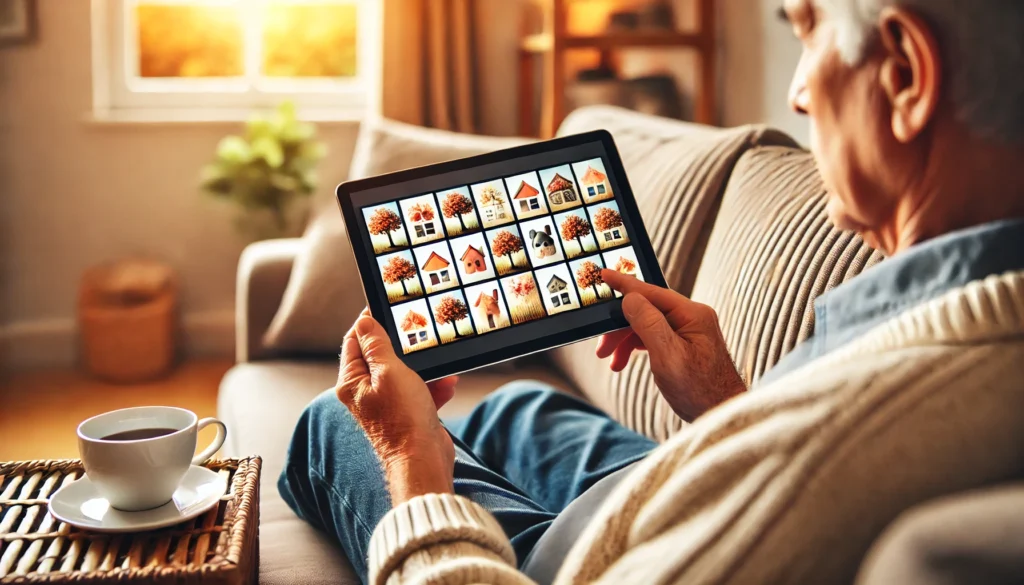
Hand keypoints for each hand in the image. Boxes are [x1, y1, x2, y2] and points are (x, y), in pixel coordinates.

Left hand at [336, 309, 457, 503]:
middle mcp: (365, 393)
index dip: (369, 323)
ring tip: (440, 368)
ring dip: (425, 369)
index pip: (354, 341)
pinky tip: (447, 385)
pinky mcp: (406, 414)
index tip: (388, 309)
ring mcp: (386, 405)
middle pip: (381, 356)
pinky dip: (433, 387)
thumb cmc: (403, 419)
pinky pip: (419, 391)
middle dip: (404, 347)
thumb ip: (376, 345)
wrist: (424, 460)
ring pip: (404, 373)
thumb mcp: (390, 372)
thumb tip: (363, 321)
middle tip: (419, 335)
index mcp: (352, 382)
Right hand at [597, 270, 745, 421]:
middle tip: (602, 347)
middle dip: (620, 327)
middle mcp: (692, 318)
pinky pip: (653, 337)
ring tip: (612, 361)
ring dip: (625, 340)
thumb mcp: (667, 356)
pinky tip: (626, 360)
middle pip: (646, 310)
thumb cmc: (700, 390)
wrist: (721, 414)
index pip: (651, 291)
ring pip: (646, 325)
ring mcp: (688, 331)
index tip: (603, 274)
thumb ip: (648, 322)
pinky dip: (636, 347)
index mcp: (692, 314)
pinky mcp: (684, 345)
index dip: (624, 284)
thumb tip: (630, 299)